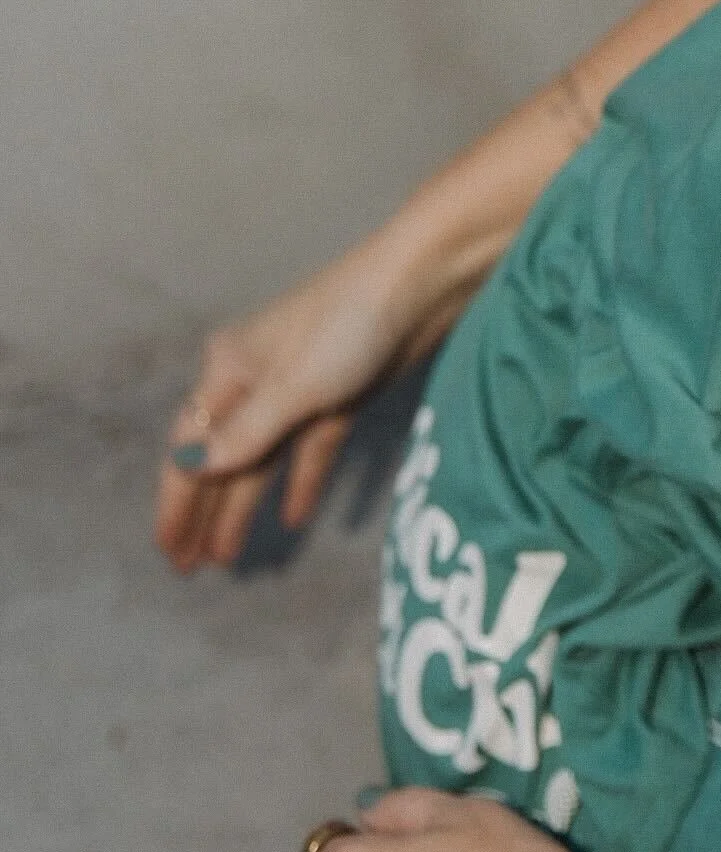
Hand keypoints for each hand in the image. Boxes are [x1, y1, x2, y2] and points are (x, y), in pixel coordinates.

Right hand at [155, 241, 454, 571]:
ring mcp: (297, 391)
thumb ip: (246, 433)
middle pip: (221, 460)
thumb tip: (191, 468)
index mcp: (228, 371)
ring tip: (227, 559)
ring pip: (261, 461)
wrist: (420, 284)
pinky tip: (294, 519)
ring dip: (242, 507)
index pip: (191, 450)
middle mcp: (254, 381)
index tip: (168, 550)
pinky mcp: (338, 398)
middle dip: (202, 513)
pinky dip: (301, 483)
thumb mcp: (293, 386)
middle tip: (187, 567)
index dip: (177, 503)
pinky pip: (309, 451)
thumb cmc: (348, 324)